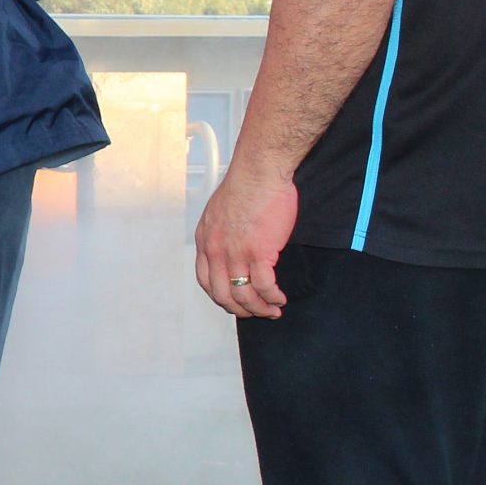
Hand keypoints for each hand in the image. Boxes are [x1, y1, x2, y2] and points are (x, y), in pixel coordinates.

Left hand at [194, 159, 296, 319]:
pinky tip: (280, 299)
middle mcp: (216, 251)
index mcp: (205, 240)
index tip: (233, 302)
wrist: (258, 171)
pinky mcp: (259, 252)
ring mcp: (236, 254)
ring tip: (272, 310)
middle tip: (254, 313)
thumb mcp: (219, 211)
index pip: (205, 280)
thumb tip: (233, 243)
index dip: (220, 296)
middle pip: (222, 295)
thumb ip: (222, 231)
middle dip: (240, 309)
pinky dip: (273, 298)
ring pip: (244, 295)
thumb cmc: (246, 184)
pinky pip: (265, 286)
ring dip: (259, 308)